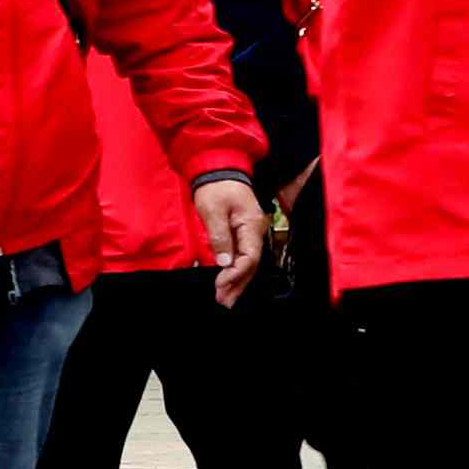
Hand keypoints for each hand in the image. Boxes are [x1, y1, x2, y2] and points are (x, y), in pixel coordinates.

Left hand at [192, 172, 264, 305]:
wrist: (219, 167)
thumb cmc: (216, 186)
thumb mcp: (213, 210)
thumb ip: (219, 236)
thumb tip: (224, 261)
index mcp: (251, 225)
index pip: (249, 257)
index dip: (235, 274)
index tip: (220, 284)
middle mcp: (256, 231)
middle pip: (251, 265)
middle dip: (237, 285)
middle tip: (223, 301)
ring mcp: (251, 232)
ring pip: (248, 263)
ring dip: (237, 281)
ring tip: (225, 298)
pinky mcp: (244, 232)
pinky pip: (243, 256)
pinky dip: (236, 271)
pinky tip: (229, 282)